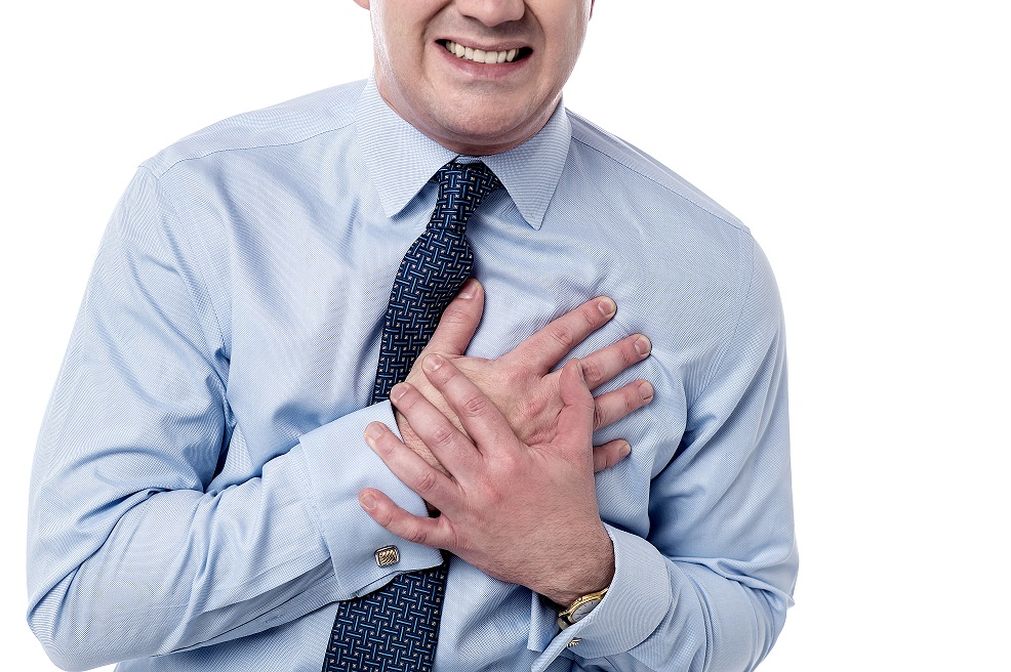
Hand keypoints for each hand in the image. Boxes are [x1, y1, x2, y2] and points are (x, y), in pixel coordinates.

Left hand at [361, 355, 615, 604]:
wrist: (570, 562)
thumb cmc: (572, 504)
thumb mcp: (577, 451)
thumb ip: (576, 406)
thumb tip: (575, 368)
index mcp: (512, 459)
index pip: (476, 412)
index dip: (453, 383)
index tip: (434, 362)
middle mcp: (486, 483)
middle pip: (442, 439)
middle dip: (416, 409)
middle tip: (399, 387)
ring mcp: (468, 514)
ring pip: (421, 480)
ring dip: (393, 453)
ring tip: (372, 429)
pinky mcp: (458, 540)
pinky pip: (417, 529)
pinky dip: (389, 514)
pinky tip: (366, 495)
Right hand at [397, 278, 652, 478]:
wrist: (422, 474)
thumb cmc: (426, 418)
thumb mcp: (433, 364)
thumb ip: (455, 324)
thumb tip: (473, 287)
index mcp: (514, 375)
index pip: (558, 338)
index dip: (584, 319)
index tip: (609, 306)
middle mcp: (537, 404)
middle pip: (588, 373)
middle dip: (618, 355)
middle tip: (644, 343)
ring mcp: (545, 438)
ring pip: (596, 415)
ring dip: (624, 401)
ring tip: (648, 389)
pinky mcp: (543, 467)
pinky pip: (584, 458)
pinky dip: (608, 452)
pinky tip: (626, 446)